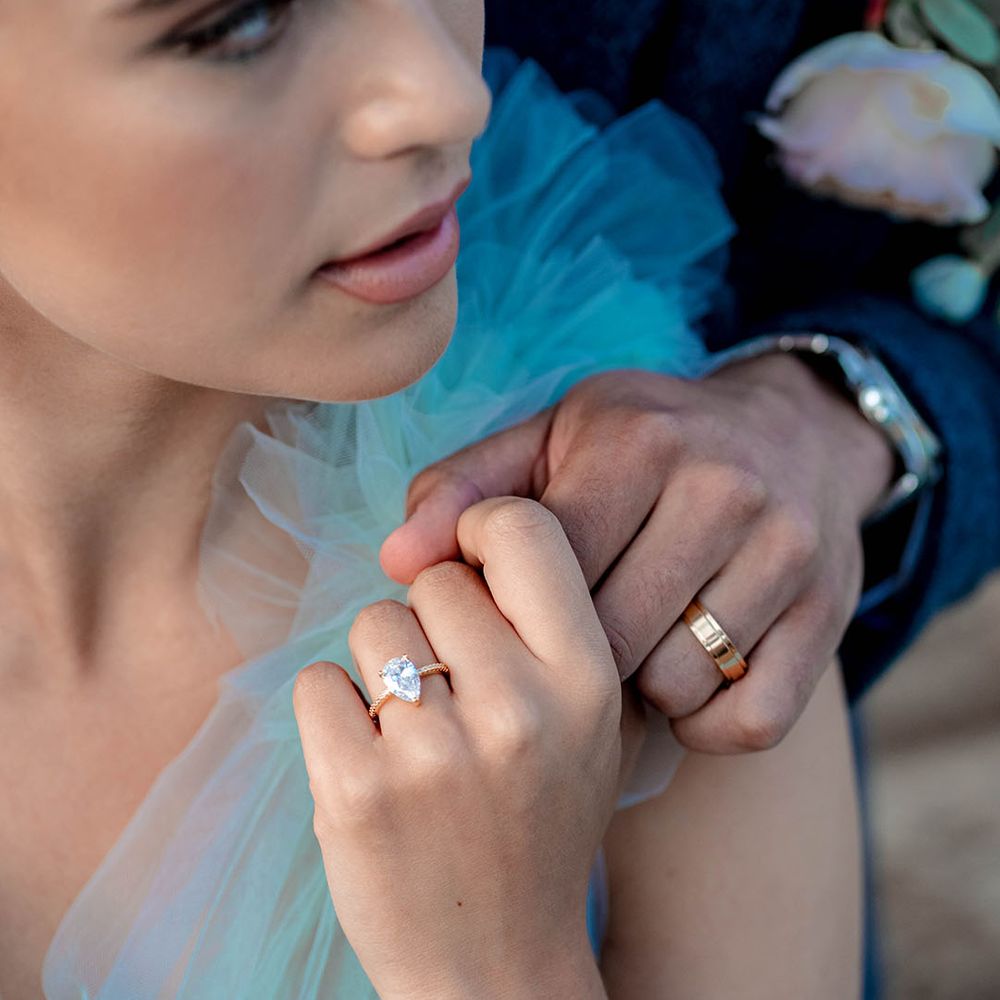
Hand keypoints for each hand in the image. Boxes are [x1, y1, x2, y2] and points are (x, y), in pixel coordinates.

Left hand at [293, 498, 618, 999]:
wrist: (496, 964)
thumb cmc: (537, 826)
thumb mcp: (589, 723)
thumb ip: (548, 624)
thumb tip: (463, 532)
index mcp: (585, 679)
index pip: (522, 527)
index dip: (481, 530)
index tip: (468, 563)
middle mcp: (518, 709)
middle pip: (432, 580)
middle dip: (431, 622)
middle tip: (451, 693)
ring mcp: (433, 753)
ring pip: (372, 622)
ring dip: (380, 667)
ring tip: (415, 735)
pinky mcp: (355, 790)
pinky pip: (317, 682)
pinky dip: (333, 712)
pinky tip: (371, 760)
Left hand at [380, 355, 894, 753]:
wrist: (796, 432)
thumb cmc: (648, 441)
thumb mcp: (552, 438)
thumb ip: (465, 489)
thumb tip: (396, 558)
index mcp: (637, 440)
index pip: (543, 562)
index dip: (512, 604)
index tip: (511, 608)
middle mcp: (723, 489)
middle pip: (605, 636)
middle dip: (569, 655)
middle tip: (564, 642)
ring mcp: (787, 554)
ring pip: (674, 684)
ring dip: (635, 689)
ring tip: (629, 649)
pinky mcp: (829, 615)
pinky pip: (748, 721)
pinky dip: (704, 723)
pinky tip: (682, 683)